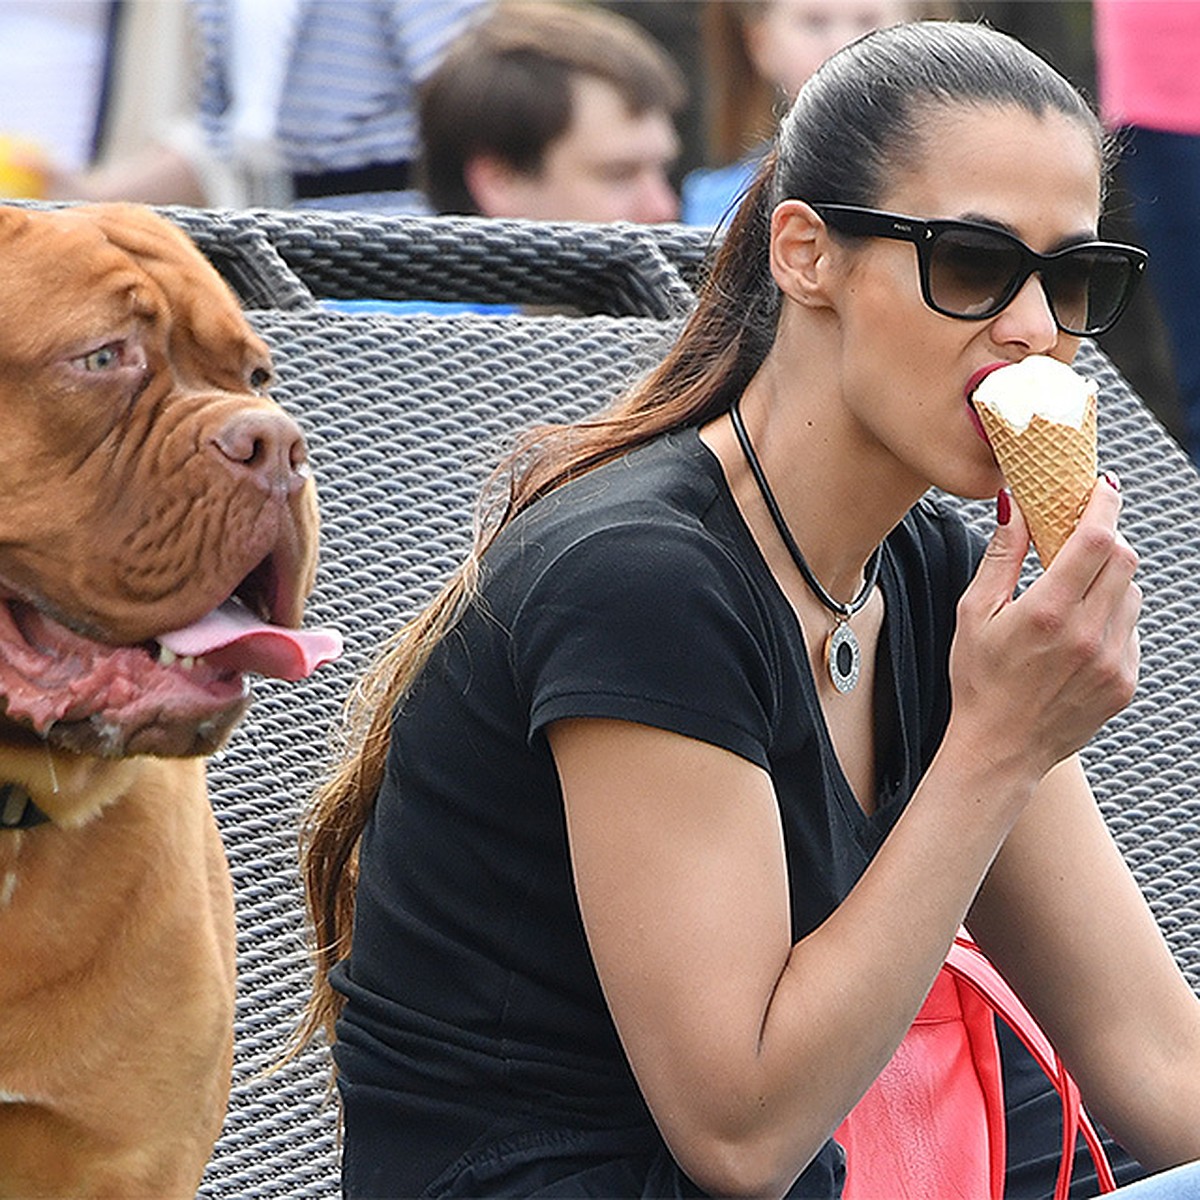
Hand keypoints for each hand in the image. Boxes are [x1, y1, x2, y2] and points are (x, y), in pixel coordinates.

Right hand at [948, 476, 1140, 780]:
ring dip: (1110, 580)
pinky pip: (1131, 630)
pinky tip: (1077, 635)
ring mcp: (1113, 661)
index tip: (1102, 487)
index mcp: (1048, 613)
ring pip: (1133, 594)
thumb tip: (1015, 507)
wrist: (1000, 749)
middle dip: (1107, 538)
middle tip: (1083, 536)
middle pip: (1124, 560)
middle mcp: (1088, 636)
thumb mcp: (974, 614)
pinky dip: (1112, 618)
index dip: (1104, 505)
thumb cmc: (979, 680)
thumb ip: (1001, 557)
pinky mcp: (1125, 682)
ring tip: (1073, 594)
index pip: (1096, 540)